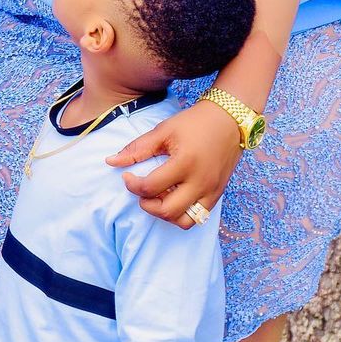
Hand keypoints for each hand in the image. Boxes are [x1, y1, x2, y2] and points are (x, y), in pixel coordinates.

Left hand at [106, 99, 241, 228]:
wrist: (229, 120)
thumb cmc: (195, 123)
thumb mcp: (163, 130)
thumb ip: (137, 148)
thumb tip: (111, 161)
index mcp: (184, 163)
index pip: (150, 187)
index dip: (132, 184)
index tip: (128, 176)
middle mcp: (200, 182)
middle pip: (166, 211)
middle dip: (146, 204)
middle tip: (141, 189)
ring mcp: (211, 191)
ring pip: (183, 221)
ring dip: (165, 214)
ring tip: (158, 196)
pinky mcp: (217, 195)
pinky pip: (197, 218)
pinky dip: (181, 214)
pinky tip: (173, 198)